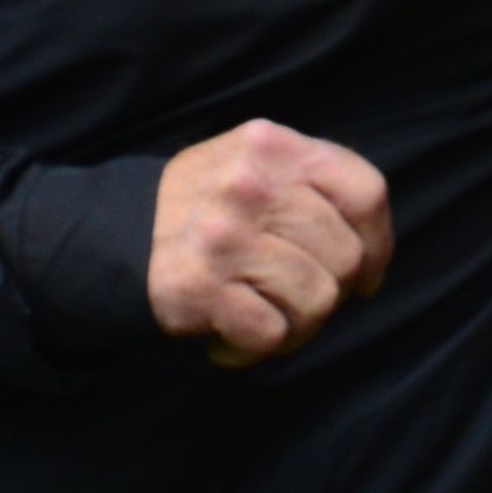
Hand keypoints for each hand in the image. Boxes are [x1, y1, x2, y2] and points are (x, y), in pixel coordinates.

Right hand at [147, 121, 392, 366]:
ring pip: (316, 301)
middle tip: (290, 297)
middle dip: (330, 290)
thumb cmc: (207, 209)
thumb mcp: (255, 165)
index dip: (379, 243)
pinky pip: (270, 334)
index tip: (367, 274)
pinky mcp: (196, 287)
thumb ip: (312, 187)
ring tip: (258, 313)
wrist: (113, 235)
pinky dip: (252, 347)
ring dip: (294, 325)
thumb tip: (371, 261)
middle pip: (346, 256)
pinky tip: (226, 331)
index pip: (365, 192)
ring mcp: (222, 236)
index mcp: (271, 145)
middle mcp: (248, 184)